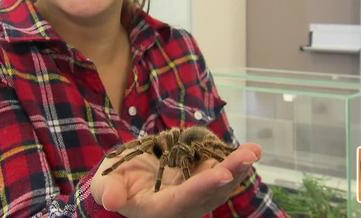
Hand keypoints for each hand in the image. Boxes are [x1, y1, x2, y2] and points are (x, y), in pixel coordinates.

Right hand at [90, 143, 261, 217]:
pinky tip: (250, 151)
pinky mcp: (201, 182)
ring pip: (221, 185)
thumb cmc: (114, 184)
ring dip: (239, 168)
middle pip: (210, 193)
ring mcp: (195, 195)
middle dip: (230, 173)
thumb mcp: (106, 185)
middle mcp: (182, 206)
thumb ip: (110, 192)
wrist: (125, 183)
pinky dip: (235, 163)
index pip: (183, 199)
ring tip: (253, 150)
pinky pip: (222, 174)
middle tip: (248, 156)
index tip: (222, 175)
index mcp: (159, 209)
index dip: (202, 187)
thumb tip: (113, 200)